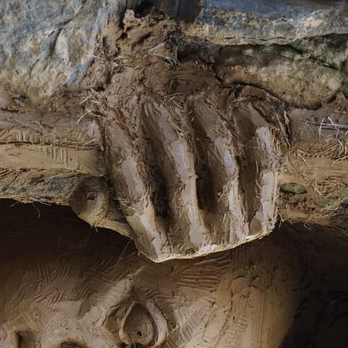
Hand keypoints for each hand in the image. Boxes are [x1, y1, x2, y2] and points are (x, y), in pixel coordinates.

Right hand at [72, 93, 283, 262]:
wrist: (222, 240)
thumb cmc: (165, 220)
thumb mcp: (126, 221)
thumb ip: (102, 207)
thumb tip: (84, 191)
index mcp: (156, 248)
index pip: (134, 198)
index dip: (120, 156)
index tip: (110, 121)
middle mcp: (194, 246)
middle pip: (179, 177)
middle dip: (163, 132)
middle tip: (152, 102)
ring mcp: (232, 235)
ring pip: (223, 168)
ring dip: (208, 126)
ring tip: (195, 99)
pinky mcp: (261, 222)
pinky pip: (264, 170)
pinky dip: (255, 136)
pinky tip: (241, 108)